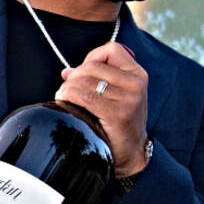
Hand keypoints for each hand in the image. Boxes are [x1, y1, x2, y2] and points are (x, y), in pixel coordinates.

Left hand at [55, 42, 149, 176]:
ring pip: (84, 81)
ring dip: (67, 88)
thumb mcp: (117, 95)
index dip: (92, 57)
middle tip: (68, 89)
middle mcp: (136, 84)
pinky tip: (65, 102)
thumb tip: (66, 71)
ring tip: (65, 98)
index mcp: (138, 75)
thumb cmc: (119, 123)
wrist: (131, 153)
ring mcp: (129, 98)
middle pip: (93, 66)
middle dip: (74, 76)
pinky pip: (83, 96)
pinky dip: (68, 96)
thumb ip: (96, 79)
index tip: (83, 72)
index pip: (112, 49)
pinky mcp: (118, 113)